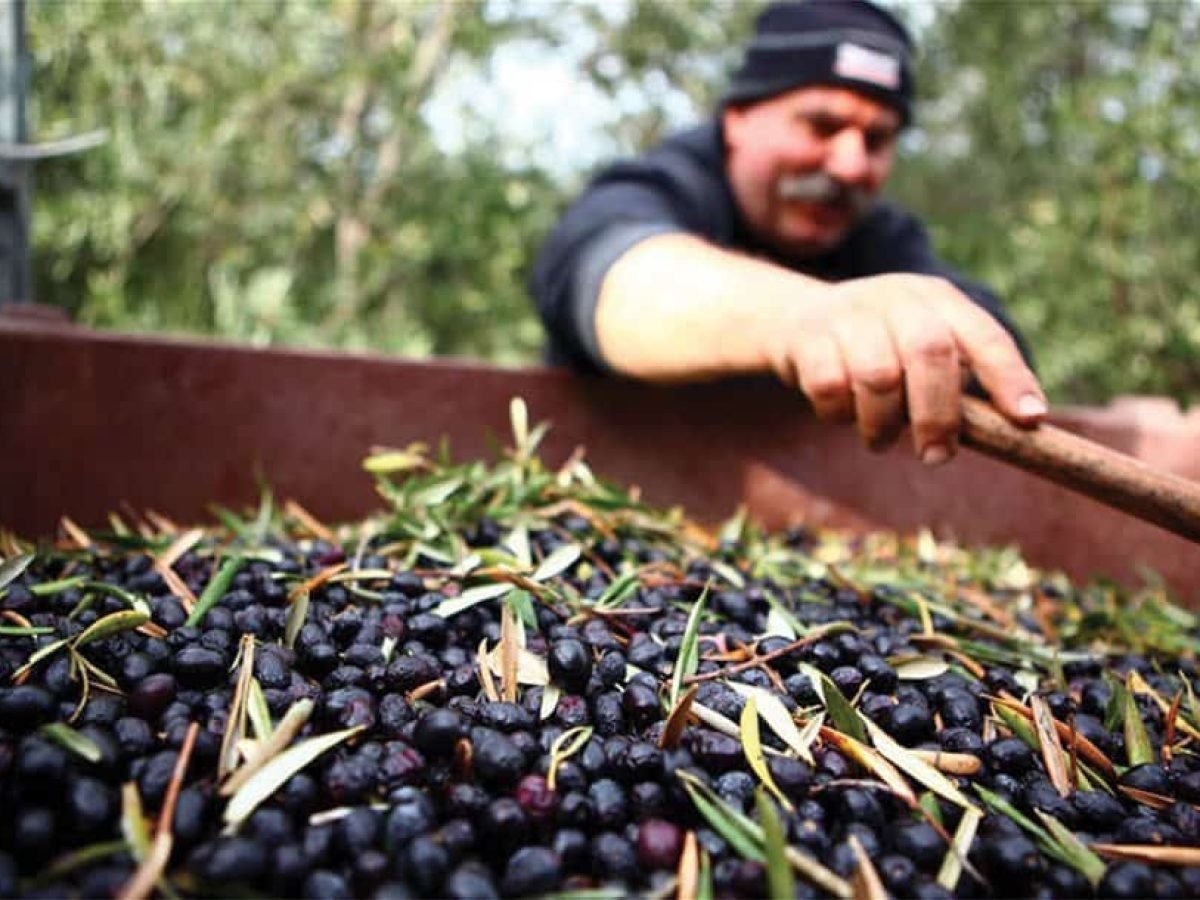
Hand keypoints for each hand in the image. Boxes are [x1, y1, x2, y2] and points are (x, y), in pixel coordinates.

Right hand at [764, 273, 1046, 462]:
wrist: (795, 318)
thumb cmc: (878, 347)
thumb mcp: (920, 347)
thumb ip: (957, 381)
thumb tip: (1012, 431)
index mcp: (938, 300)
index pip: (985, 336)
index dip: (1010, 378)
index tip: (1028, 420)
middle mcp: (897, 297)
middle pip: (930, 353)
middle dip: (938, 415)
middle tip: (936, 456)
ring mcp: (850, 313)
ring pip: (878, 377)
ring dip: (883, 424)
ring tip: (881, 439)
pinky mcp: (807, 336)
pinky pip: (831, 388)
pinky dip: (839, 415)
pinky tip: (842, 415)